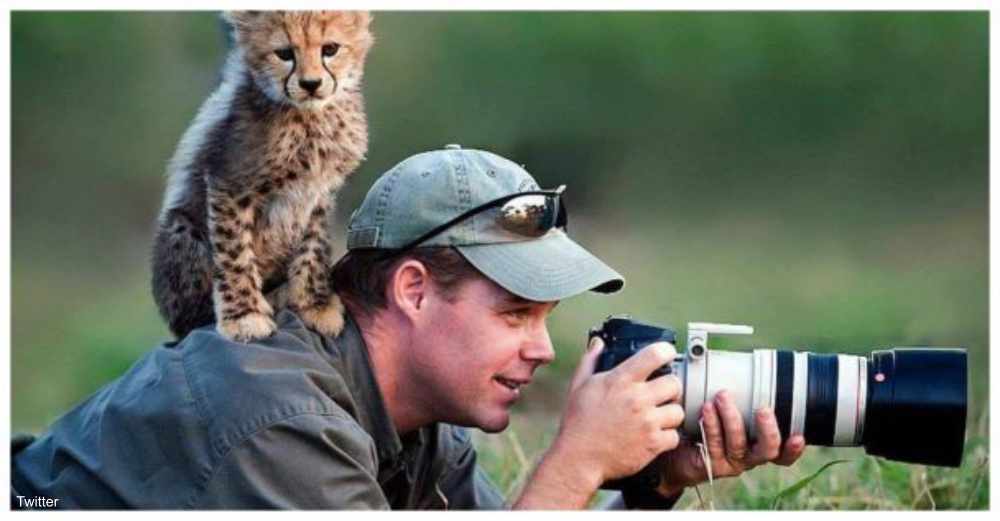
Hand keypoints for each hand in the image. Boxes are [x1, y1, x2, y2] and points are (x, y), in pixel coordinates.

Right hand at [515, 337, 685, 508]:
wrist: (579, 458)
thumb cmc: (578, 423)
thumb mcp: (579, 386)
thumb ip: (590, 361)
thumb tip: (598, 343)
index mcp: (620, 381)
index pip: (655, 354)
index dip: (665, 351)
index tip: (666, 354)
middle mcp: (637, 399)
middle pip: (674, 383)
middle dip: (670, 387)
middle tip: (662, 393)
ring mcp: (647, 422)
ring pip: (678, 411)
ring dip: (670, 413)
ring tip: (659, 416)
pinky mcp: (653, 444)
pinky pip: (674, 436)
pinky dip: (667, 437)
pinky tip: (655, 435)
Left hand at [656, 389, 806, 496]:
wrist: (673, 449)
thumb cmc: (701, 425)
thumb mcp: (723, 409)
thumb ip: (734, 393)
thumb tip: (737, 360)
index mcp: (757, 443)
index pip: (782, 451)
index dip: (793, 448)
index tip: (798, 435)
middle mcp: (747, 455)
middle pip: (768, 450)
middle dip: (768, 429)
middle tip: (763, 409)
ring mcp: (729, 462)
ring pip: (738, 444)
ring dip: (732, 418)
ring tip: (721, 397)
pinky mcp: (709, 465)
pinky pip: (713, 445)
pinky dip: (711, 425)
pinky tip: (705, 410)